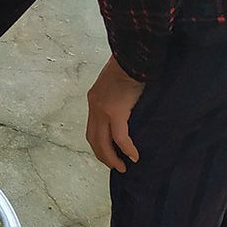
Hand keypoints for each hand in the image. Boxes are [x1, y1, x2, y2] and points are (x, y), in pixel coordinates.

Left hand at [85, 55, 144, 172]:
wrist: (131, 58)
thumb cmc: (128, 68)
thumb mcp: (116, 85)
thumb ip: (116, 99)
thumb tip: (126, 112)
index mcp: (94, 100)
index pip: (92, 129)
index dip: (99, 144)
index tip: (109, 154)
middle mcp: (94, 107)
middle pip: (94, 139)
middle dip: (103, 156)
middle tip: (115, 166)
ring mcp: (103, 110)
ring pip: (104, 142)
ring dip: (111, 158)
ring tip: (122, 167)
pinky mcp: (115, 112)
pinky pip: (120, 137)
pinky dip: (126, 149)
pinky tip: (134, 156)